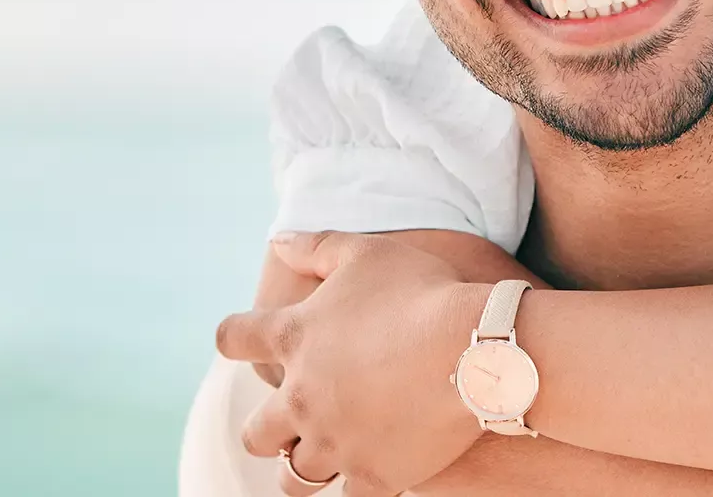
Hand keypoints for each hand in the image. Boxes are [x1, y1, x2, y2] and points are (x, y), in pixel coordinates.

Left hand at [216, 231, 491, 495]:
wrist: (478, 350)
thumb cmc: (423, 292)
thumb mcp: (365, 252)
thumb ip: (315, 247)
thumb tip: (278, 240)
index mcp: (294, 338)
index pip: (235, 339)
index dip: (234, 339)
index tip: (240, 342)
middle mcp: (302, 398)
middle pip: (255, 434)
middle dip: (266, 431)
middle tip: (286, 424)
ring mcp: (335, 443)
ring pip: (294, 477)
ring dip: (302, 467)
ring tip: (324, 458)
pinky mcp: (375, 475)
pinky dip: (359, 487)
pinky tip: (373, 473)